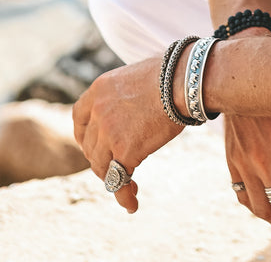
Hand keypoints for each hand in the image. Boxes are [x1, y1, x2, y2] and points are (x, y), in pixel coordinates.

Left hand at [73, 58, 182, 212]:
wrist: (183, 80)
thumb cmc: (170, 75)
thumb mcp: (134, 79)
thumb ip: (122, 96)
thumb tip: (128, 110)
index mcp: (99, 89)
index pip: (79, 118)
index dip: (84, 136)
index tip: (94, 145)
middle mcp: (98, 110)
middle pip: (91, 146)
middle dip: (103, 159)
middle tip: (119, 167)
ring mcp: (109, 131)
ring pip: (102, 165)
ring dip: (114, 178)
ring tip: (130, 186)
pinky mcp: (124, 150)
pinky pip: (118, 181)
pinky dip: (124, 195)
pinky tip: (132, 203)